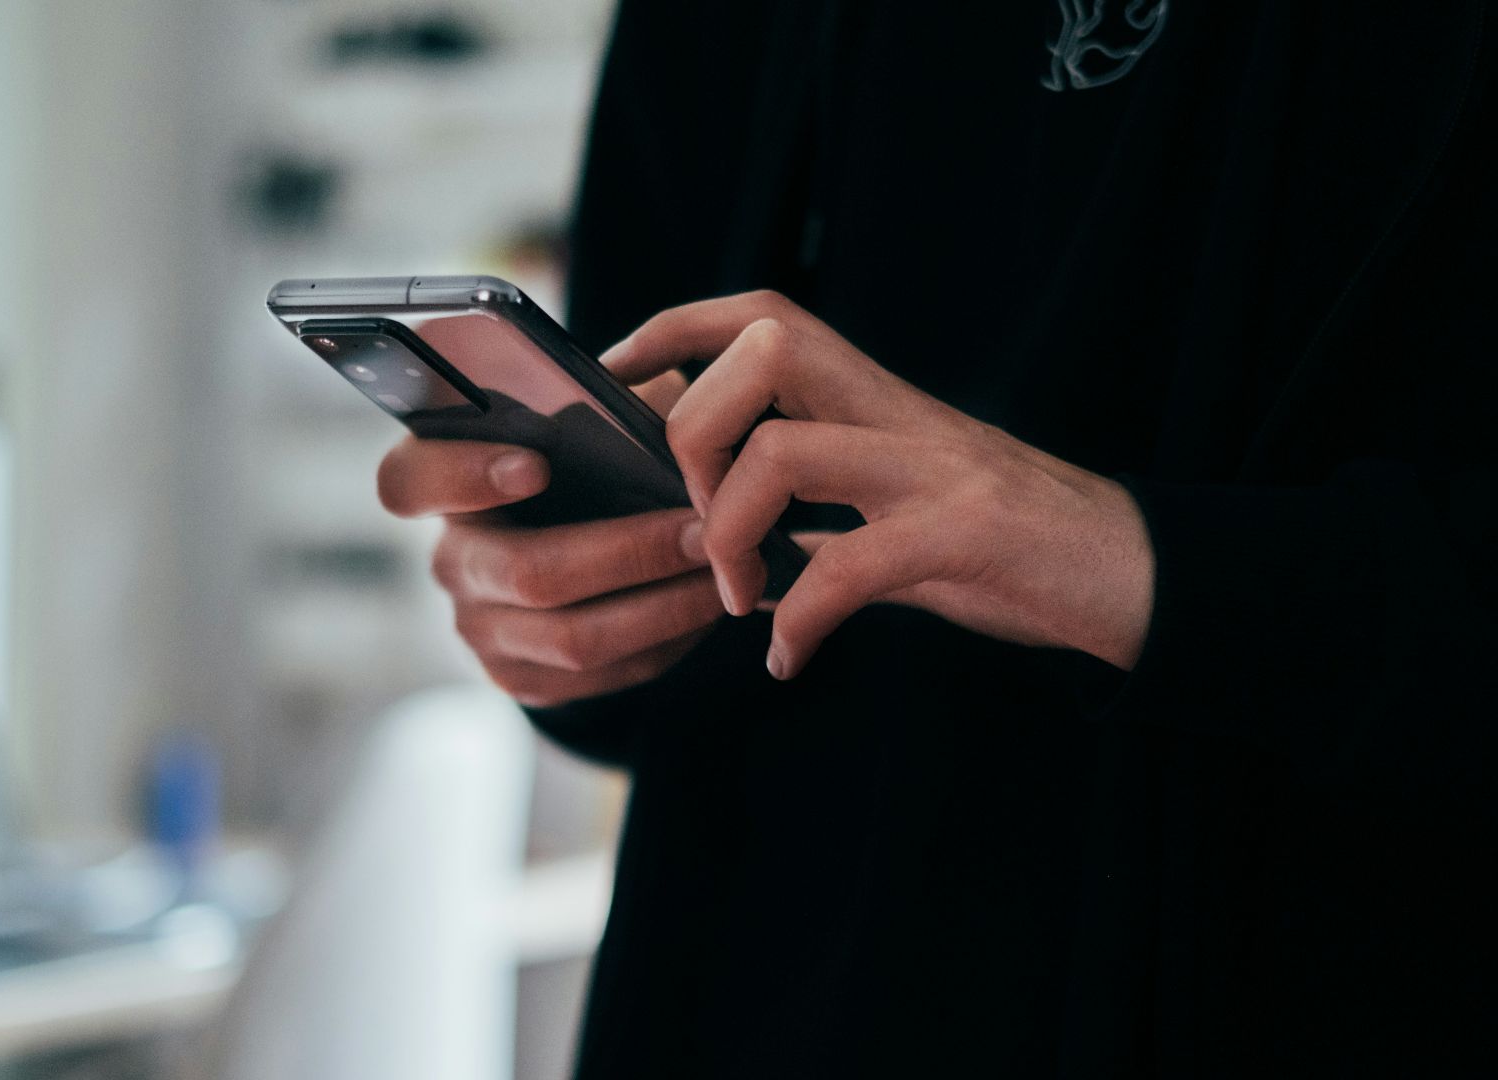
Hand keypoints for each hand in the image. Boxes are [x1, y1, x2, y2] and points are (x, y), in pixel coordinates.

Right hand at [376, 372, 724, 706]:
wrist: (582, 543)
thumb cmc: (589, 461)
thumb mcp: (591, 417)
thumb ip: (606, 404)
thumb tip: (660, 410)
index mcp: (444, 481)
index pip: (410, 480)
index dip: (464, 476)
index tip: (537, 464)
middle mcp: (451, 560)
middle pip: (527, 573)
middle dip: (629, 553)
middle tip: (703, 531)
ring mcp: (480, 628)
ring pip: (573, 638)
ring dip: (663, 606)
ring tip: (724, 572)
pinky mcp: (521, 678)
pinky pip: (600, 676)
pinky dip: (664, 642)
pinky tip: (703, 608)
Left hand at [603, 291, 1153, 679]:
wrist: (1136, 576)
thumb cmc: (1008, 546)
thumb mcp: (899, 509)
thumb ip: (821, 508)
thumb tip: (728, 534)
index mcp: (875, 400)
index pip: (760, 316)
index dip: (673, 330)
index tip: (615, 379)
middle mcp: (899, 413)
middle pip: (762, 351)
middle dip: (694, 432)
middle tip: (695, 522)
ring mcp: (935, 469)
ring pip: (785, 452)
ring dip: (732, 533)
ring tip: (739, 598)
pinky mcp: (967, 535)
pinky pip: (851, 566)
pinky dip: (801, 619)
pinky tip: (790, 658)